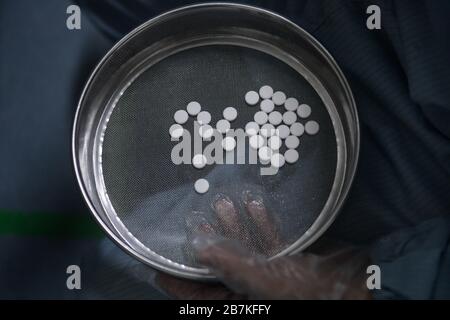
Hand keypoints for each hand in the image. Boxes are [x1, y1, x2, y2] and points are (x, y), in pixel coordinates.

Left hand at [155, 192, 371, 299]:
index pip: (197, 295)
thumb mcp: (264, 280)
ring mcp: (270, 273)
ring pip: (243, 248)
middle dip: (204, 244)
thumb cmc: (311, 292)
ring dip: (231, 227)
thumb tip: (196, 248)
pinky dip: (260, 223)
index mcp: (240, 302)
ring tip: (220, 202)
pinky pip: (268, 240)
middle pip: (218, 268)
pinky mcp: (289, 258)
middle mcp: (251, 290)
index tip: (156, 263)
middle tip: (191, 219)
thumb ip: (230, 264)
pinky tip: (252, 202)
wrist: (359, 286)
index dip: (176, 280)